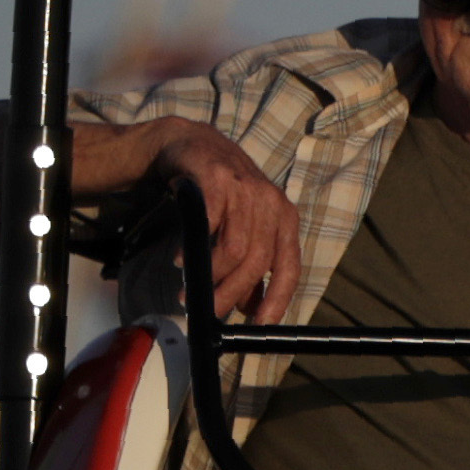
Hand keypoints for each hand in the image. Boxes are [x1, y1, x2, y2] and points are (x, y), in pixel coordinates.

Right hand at [148, 123, 302, 319]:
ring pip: (235, 247)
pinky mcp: (218, 179)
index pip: (290, 267)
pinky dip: (193, 249)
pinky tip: (179, 260)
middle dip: (231, 293)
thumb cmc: (221, 194)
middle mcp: (272, 204)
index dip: (278, 298)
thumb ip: (250, 265)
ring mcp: (246, 190)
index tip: (261, 323)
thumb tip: (250, 308)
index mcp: (285, 219)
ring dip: (210, 276)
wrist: (192, 146)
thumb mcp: (243, 227)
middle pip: (258, 261)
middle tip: (207, 311)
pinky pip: (209, 224)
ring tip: (189, 290)